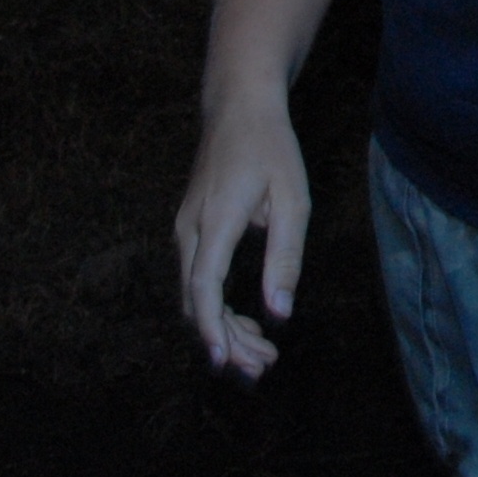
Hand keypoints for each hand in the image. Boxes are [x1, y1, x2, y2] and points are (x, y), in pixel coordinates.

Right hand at [173, 93, 311, 378]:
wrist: (237, 108)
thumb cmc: (270, 148)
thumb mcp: (292, 199)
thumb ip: (285, 257)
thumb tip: (281, 314)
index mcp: (216, 219)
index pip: (204, 285)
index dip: (212, 328)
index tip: (223, 361)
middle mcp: (190, 229)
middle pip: (195, 300)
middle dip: (226, 340)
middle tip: (263, 368)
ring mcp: (185, 231)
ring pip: (193, 296)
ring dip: (223, 329)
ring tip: (262, 356)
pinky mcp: (190, 233)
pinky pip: (197, 281)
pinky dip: (218, 309)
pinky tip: (250, 325)